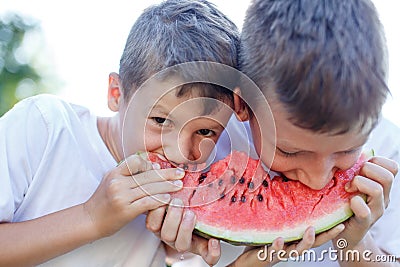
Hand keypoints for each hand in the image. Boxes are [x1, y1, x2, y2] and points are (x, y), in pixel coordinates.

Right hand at [83, 154, 184, 237]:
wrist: (89, 221)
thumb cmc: (103, 202)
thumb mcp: (111, 182)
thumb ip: (129, 174)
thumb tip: (153, 167)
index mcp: (114, 173)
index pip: (135, 161)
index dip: (149, 163)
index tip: (158, 168)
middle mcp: (117, 183)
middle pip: (147, 175)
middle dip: (167, 174)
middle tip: (181, 173)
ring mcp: (121, 196)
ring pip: (150, 188)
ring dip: (167, 186)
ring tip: (179, 186)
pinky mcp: (126, 210)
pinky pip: (147, 202)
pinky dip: (159, 199)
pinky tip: (168, 199)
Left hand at [146, 199, 220, 265]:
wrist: (175, 196)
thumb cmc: (194, 205)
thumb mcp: (207, 212)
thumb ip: (216, 220)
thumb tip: (218, 234)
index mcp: (198, 243)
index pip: (209, 255)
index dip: (212, 252)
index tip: (214, 241)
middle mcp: (179, 241)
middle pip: (181, 243)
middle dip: (185, 229)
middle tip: (190, 212)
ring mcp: (165, 233)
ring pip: (165, 234)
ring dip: (171, 218)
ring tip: (177, 202)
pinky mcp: (153, 224)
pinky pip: (151, 222)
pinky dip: (157, 210)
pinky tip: (164, 198)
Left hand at [227, 224, 344, 265]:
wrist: (247, 261)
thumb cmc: (263, 241)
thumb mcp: (276, 227)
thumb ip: (285, 217)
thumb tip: (291, 192)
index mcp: (295, 241)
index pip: (316, 235)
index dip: (330, 230)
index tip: (342, 222)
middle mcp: (291, 248)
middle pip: (313, 244)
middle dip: (326, 236)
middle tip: (337, 227)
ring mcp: (281, 253)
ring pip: (297, 250)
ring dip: (305, 241)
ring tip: (310, 231)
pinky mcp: (268, 256)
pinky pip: (274, 251)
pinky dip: (278, 246)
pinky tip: (280, 239)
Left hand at [333, 156, 397, 249]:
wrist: (345, 234)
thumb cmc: (346, 205)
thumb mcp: (354, 186)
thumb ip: (356, 172)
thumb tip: (350, 152)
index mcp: (382, 187)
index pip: (392, 167)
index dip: (377, 161)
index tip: (361, 167)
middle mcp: (382, 198)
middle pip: (387, 176)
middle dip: (367, 170)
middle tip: (353, 178)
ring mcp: (375, 211)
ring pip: (377, 190)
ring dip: (359, 184)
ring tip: (348, 189)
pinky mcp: (364, 223)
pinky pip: (363, 210)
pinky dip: (354, 202)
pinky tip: (347, 203)